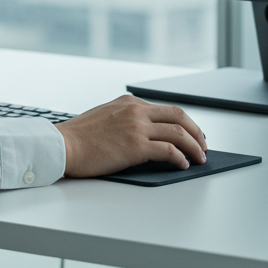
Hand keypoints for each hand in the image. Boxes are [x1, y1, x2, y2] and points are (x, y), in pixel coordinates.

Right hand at [56, 95, 206, 177]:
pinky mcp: (135, 146)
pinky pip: (168, 150)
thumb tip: (146, 133)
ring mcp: (136, 127)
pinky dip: (180, 158)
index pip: (166, 108)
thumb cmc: (80, 137)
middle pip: (179, 116)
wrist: (63, 146)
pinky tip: (182, 165)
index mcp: (128, 102)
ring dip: (194, 147)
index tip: (192, 134)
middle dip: (196, 132)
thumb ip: (126, 118)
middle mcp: (135, 110)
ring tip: (199, 158)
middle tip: (203, 146)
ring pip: (178, 133)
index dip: (185, 122)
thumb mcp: (105, 115)